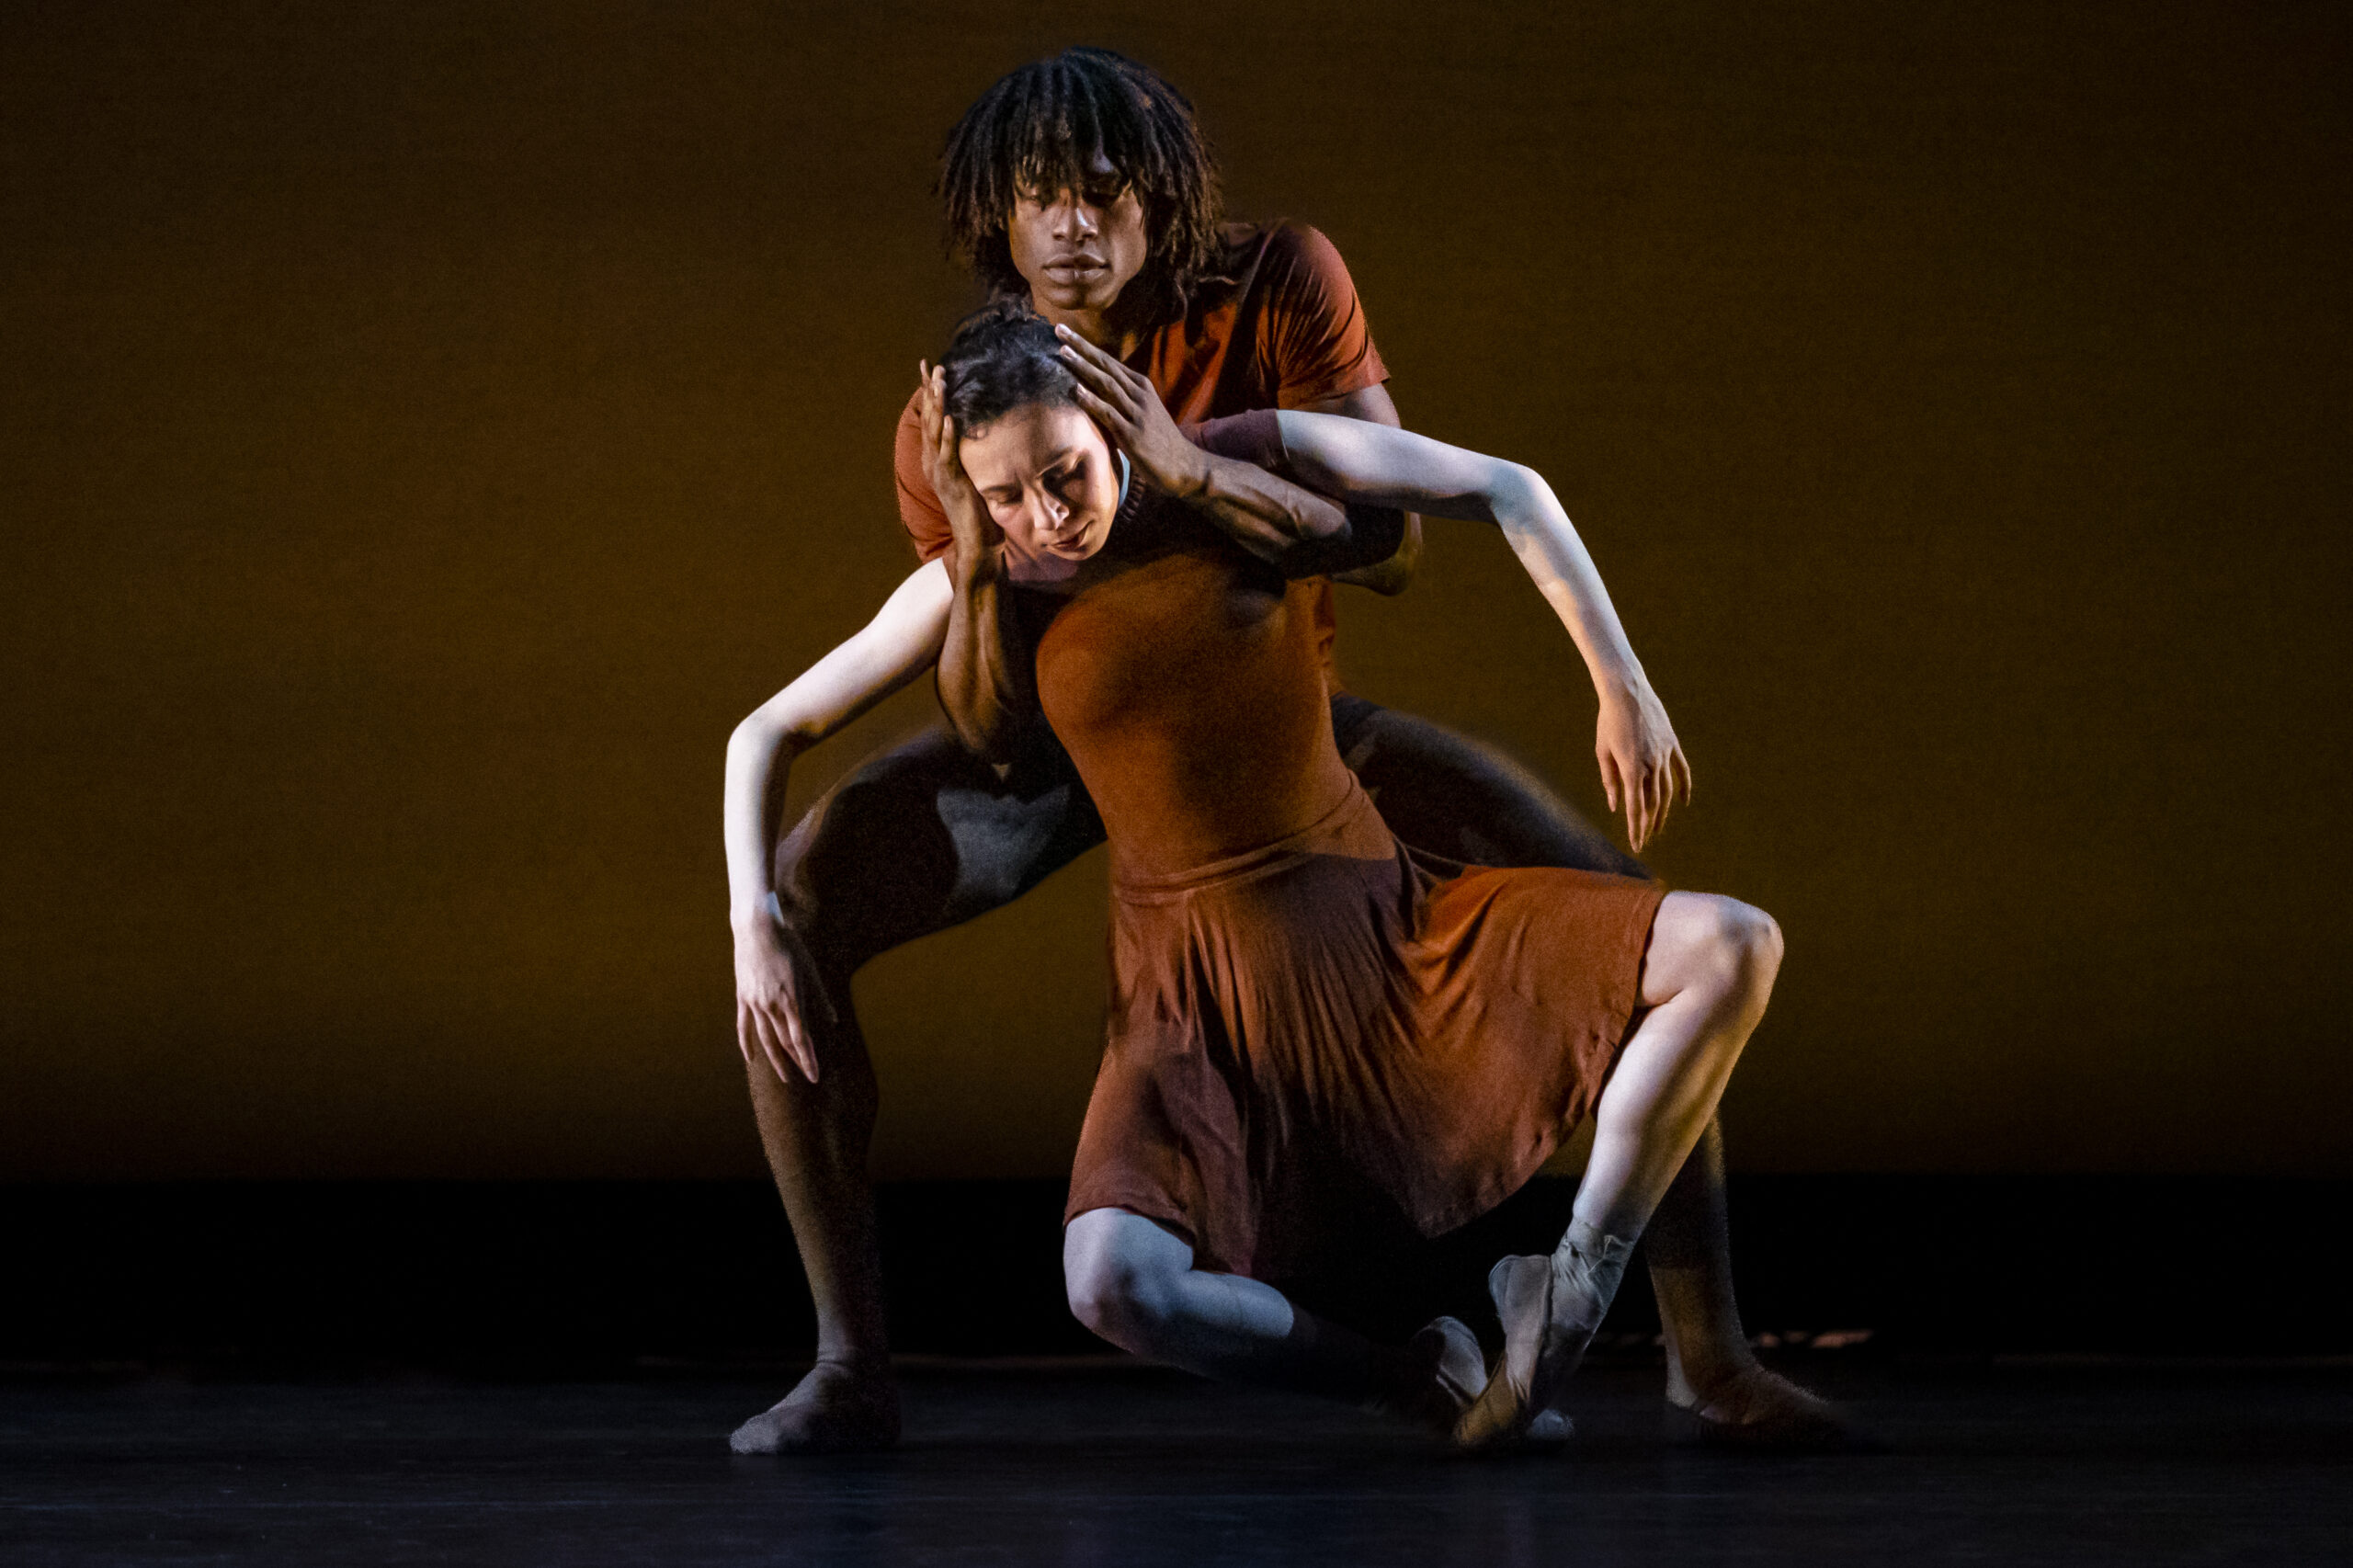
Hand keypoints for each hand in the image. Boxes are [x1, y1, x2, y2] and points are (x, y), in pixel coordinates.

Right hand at [734, 899, 836, 1084]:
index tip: (815, 1076)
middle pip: (785, 1042)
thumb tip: (834, 1021)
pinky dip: (747, 1043)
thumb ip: (821, 998)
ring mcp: (755, 1002)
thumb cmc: (789, 945)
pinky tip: (751, 1059)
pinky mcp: (743, 997)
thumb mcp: (810, 969)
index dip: (808, 1060)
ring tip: (784, 1077)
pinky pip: (744, 1025)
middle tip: (805, 1078)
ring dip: (775, 1060)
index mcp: (792, 999)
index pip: (801, 1039)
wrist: (757, 928)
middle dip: (796, 1062)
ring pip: (766, 1038)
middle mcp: (772, 1005)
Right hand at [916, 361, 1001, 576]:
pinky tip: (950, 417)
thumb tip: (979, 433)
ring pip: (936, 432)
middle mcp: (933, 462)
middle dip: (931, 391)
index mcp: (936, 459)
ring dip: (938, 405)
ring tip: (939, 381)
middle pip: (931, 419)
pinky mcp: (952, 483)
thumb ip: (969, 455)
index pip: (933, 419)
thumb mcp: (972, 475)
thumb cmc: (978, 511)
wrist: (975, 542)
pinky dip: (949, 436)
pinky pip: (949, 455)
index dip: (930, 394)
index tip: (929, 369)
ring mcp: (940, 472)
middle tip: (933, 365)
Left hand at [1053, 324, 1208, 496]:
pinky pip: (1108, 413)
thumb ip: (1125, 399)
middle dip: (1081, 347)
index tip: (1066, 333)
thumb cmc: (1160, 441)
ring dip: (1083, 367)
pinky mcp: (1133, 434)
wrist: (1183, 466)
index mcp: (1141, 386)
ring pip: (1106, 384)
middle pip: (1106, 365)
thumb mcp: (1145, 412)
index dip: (1086, 346)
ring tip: (1062, 353)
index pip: (1109, 361)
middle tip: (1059, 330)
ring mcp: (1137, 413)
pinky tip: (1075, 390)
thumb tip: (1097, 391)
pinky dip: (1091, 400)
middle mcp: (1140, 394)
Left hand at [1596, 679, 1692, 854]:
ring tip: (1658, 827)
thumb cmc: (1608, 721)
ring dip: (1663, 812)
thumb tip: (1615, 805)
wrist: (1627, 691)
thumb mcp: (1603, 751)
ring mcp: (1664, 754)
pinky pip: (1682, 770)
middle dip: (1648, 824)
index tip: (1636, 845)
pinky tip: (1683, 802)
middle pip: (1653, 803)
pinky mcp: (1672, 744)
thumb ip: (1609, 780)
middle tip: (1645, 839)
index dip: (1636, 829)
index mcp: (1630, 768)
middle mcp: (1650, 764)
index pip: (1635, 808)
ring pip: (1667, 791)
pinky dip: (1683, 787)